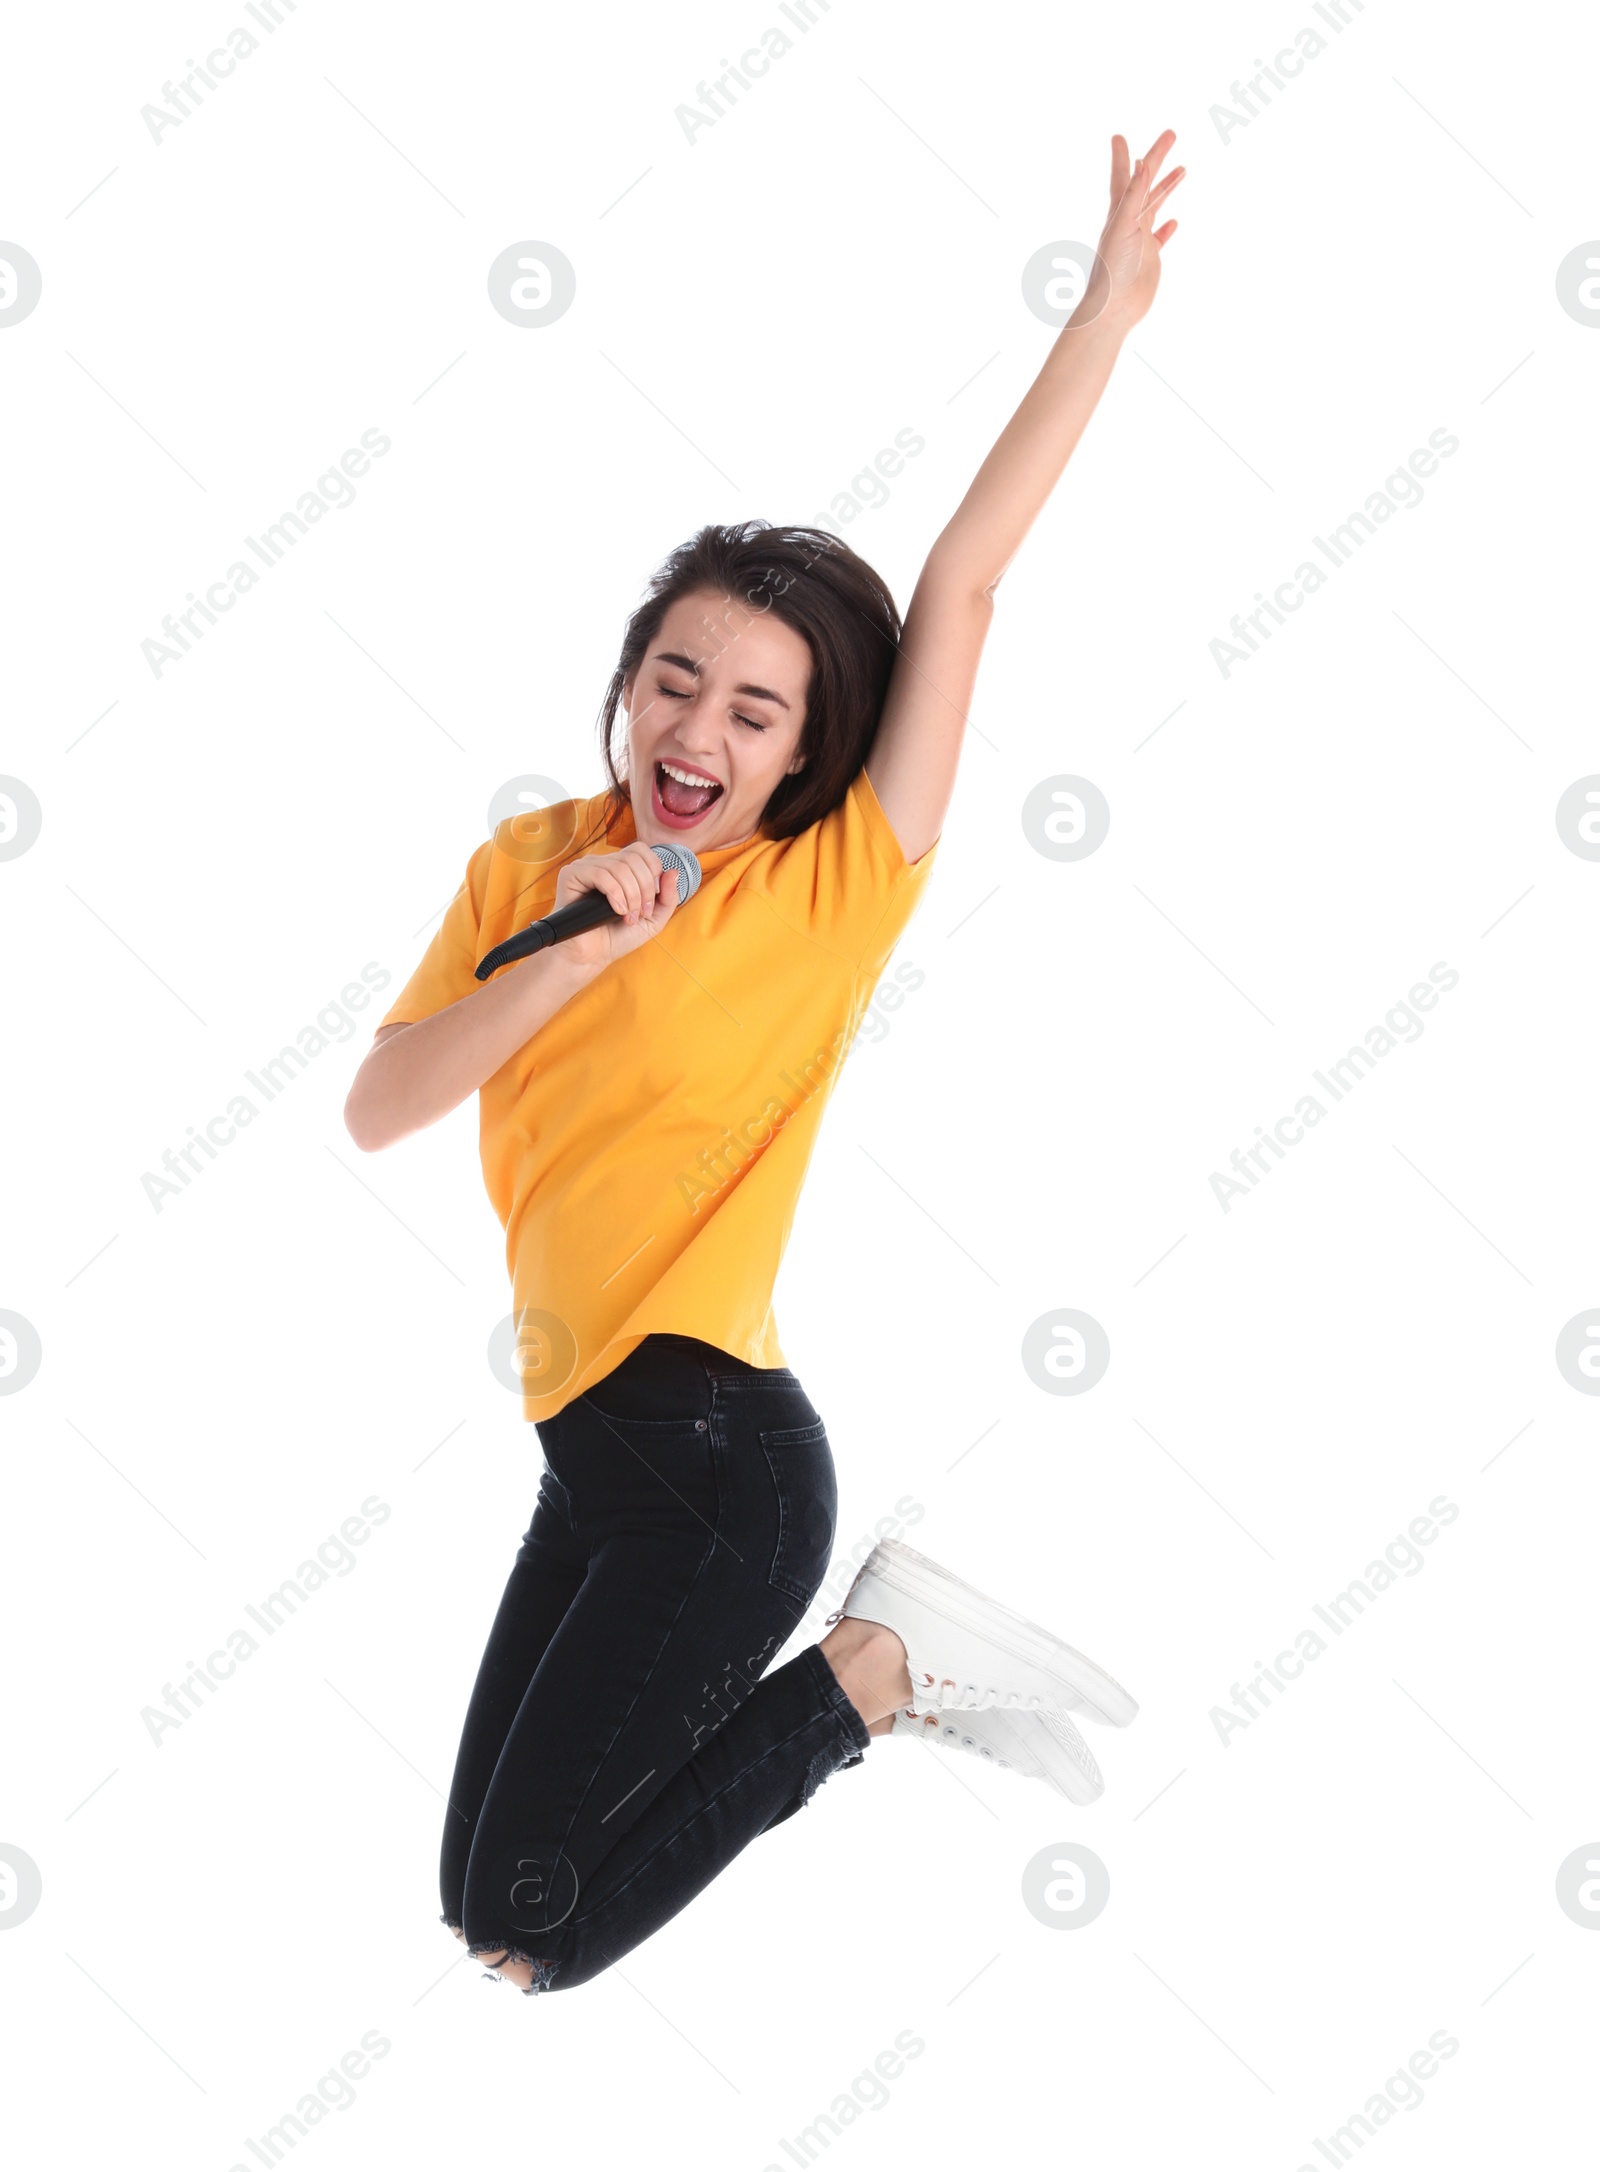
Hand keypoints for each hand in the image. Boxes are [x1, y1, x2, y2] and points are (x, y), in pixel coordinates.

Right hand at [549, 843, 685, 973]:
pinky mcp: (571, 875)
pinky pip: (600, 874)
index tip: (651, 900)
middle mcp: (602, 862)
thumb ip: (668, 897)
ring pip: (620, 867)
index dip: (653, 872)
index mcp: (620, 866)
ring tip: (628, 917)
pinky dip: (615, 894)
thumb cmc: (618, 937)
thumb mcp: (654, 918)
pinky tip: (617, 911)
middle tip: (640, 914)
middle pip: (633, 858)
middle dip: (644, 889)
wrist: (592, 956)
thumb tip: (673, 871)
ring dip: (631, 896)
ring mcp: (586, 867)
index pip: (641, 850)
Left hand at [1075, 129, 1183, 332]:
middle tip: (1171, 135)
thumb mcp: (1124, 225)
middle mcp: (1129, 222)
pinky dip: (1167, 228)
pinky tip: (1174, 223)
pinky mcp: (1149, 259)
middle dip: (1157, 159)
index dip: (1123, 156)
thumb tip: (1141, 162)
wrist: (1113, 309)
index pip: (1124, 176)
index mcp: (1120, 213)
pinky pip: (1159, 238)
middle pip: (1145, 183)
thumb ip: (1133, 195)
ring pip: (1155, 206)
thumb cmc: (1113, 269)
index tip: (1119, 136)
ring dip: (1166, 187)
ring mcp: (1139, 240)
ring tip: (1183, 170)